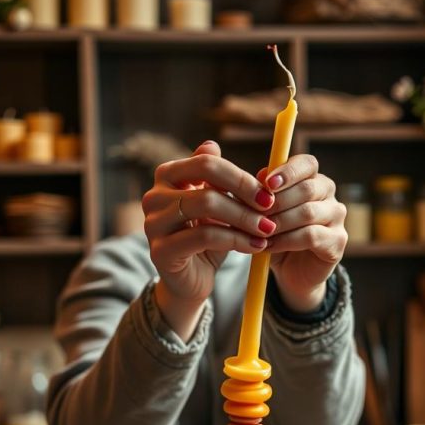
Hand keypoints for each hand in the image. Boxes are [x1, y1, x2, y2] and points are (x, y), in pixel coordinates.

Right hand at [143, 141, 276, 339]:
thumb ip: (217, 179)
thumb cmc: (206, 239)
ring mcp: (154, 223)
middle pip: (206, 181)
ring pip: (206, 205)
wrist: (191, 281)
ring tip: (267, 230)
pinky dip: (235, 240)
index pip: (206, 162)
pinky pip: (205, 236)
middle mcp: (154, 196)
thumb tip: (213, 143)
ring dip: (243, 218)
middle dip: (244, 194)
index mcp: (167, 176)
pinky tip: (255, 246)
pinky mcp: (161, 251)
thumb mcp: (216, 205)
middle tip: (270, 210)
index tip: (268, 193)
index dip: (240, 176)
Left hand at [258, 155, 347, 312]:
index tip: (268, 184)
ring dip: (280, 223)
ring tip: (259, 232)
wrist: (291, 272)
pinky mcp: (338, 241)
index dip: (288, 172)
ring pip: (308, 213)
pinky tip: (269, 246)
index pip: (307, 164)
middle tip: (256, 215)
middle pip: (307, 188)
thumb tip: (259, 176)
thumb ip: (262, 194)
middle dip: (278, 202)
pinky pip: (311, 236)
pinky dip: (286, 241)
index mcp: (313, 178)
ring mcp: (337, 217)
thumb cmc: (277, 235)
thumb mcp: (264, 213)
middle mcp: (329, 194)